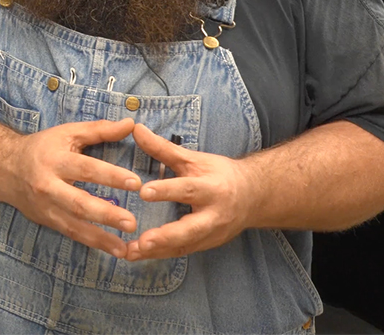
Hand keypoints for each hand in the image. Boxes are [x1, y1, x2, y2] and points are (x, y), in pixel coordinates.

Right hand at [6, 117, 142, 258]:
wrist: (5, 168)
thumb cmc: (42, 148)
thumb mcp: (67, 133)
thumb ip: (99, 130)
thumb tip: (131, 124)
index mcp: (55, 160)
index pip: (86, 169)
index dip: (110, 176)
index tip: (136, 183)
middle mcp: (49, 185)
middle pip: (78, 202)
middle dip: (105, 214)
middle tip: (131, 222)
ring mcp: (47, 206)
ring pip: (75, 225)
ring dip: (101, 238)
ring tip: (125, 247)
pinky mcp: (47, 220)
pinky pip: (72, 234)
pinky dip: (93, 243)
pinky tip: (114, 250)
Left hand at [123, 123, 260, 260]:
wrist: (252, 197)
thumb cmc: (219, 174)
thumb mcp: (193, 159)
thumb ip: (163, 148)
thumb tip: (136, 129)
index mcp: (211, 188)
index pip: (188, 189)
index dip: (166, 190)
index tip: (143, 192)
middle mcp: (214, 215)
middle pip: (191, 229)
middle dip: (167, 236)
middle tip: (143, 241)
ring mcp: (211, 234)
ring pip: (184, 246)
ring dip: (157, 251)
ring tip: (131, 253)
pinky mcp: (206, 245)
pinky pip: (181, 252)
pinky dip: (160, 254)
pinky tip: (137, 255)